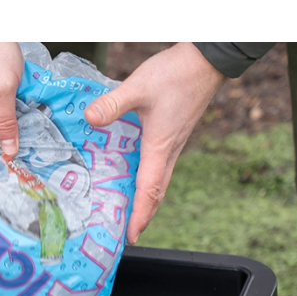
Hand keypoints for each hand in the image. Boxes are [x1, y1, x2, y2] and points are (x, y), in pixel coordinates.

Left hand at [85, 43, 225, 243]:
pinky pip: (159, 167)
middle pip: (156, 193)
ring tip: (128, 213)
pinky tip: (133, 177)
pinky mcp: (172, 135)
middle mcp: (168, 152)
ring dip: (145, 201)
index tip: (131, 236)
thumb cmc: (176, 73)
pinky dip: (147, 181)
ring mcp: (172, 145)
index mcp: (159, 148)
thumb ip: (113, 103)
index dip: (140, 215)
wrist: (207, 59)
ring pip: (159, 181)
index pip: (149, 191)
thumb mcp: (139, 87)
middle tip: (127, 234)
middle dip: (143, 216)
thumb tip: (89, 117)